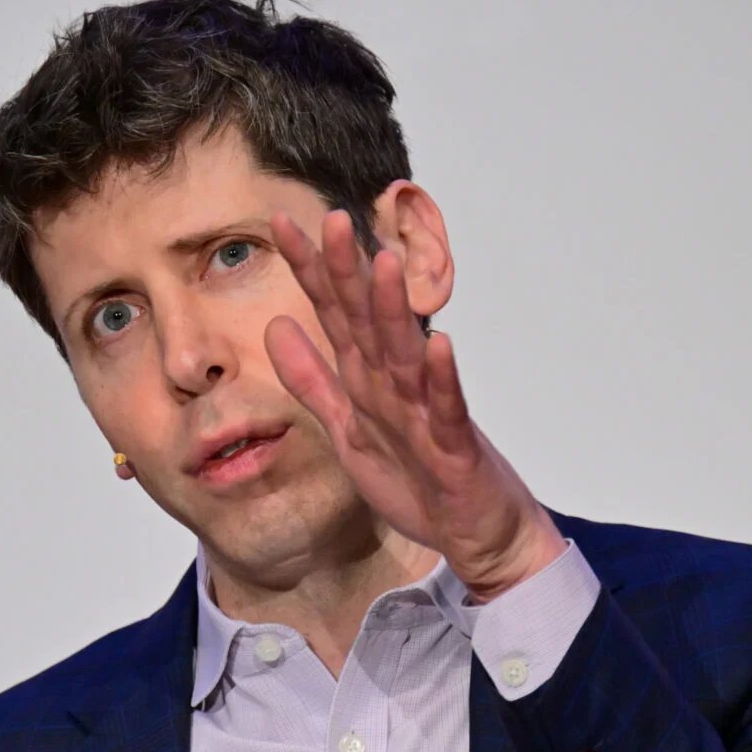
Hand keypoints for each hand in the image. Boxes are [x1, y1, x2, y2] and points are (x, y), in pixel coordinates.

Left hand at [265, 209, 565, 600]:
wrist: (477, 533)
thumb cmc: (418, 478)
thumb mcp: (347, 428)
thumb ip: (312, 380)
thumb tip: (273, 326)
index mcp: (368, 379)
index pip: (334, 314)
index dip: (309, 271)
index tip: (280, 223)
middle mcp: (397, 384)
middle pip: (368, 321)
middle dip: (349, 272)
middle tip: (334, 219)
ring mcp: (429, 412)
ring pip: (406, 355)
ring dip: (397, 311)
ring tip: (385, 264)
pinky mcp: (455, 447)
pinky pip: (448, 409)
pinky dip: (443, 379)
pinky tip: (439, 346)